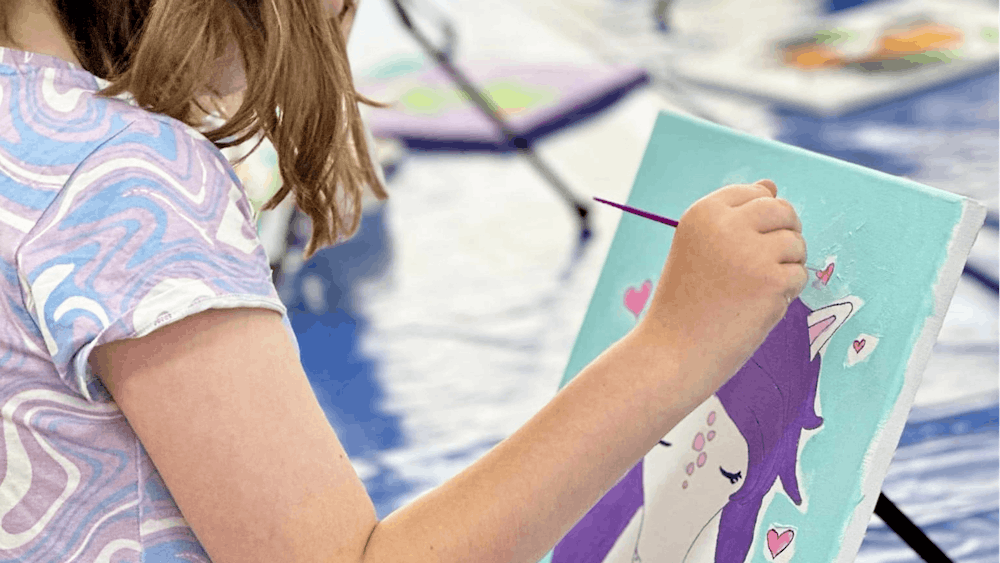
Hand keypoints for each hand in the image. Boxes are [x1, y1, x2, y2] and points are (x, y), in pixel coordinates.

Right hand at [636, 180, 807, 397]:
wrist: (672, 352)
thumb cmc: (686, 302)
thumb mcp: (701, 247)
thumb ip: (736, 216)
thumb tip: (772, 184)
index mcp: (703, 212)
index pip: (755, 193)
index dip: (758, 222)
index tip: (742, 248)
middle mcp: (726, 225)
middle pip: (782, 210)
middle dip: (783, 236)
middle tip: (760, 268)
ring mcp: (751, 252)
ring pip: (796, 243)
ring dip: (785, 267)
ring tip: (753, 290)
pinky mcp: (772, 281)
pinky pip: (799, 275)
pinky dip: (786, 293)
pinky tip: (756, 307)